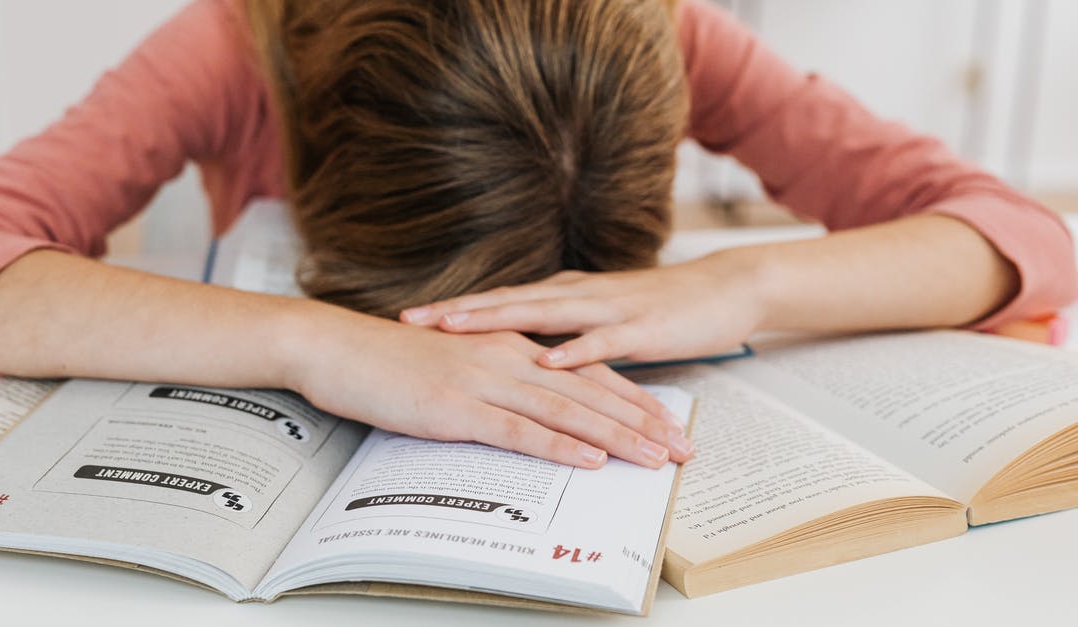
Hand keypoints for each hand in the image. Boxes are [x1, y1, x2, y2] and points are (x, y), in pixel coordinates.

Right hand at [287, 303, 692, 468]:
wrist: (338, 347)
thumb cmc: (390, 360)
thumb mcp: (455, 365)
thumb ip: (494, 381)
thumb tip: (524, 408)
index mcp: (510, 346)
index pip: (585, 373)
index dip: (631, 399)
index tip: (666, 422)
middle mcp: (508, 358)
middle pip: (590, 391)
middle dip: (642, 421)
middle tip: (682, 447)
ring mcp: (485, 381)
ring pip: (567, 411)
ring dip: (616, 436)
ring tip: (656, 458)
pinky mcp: (459, 406)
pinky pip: (519, 429)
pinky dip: (559, 446)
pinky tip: (590, 460)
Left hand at [398, 254, 764, 369]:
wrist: (726, 289)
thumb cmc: (660, 308)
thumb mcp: (599, 317)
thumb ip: (561, 329)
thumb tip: (520, 351)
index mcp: (565, 294)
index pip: (499, 301)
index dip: (454, 309)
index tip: (409, 318)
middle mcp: (578, 295)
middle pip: (506, 302)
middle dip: (457, 312)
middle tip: (411, 319)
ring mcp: (608, 309)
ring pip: (543, 313)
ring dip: (497, 319)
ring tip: (456, 327)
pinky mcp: (642, 328)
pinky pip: (603, 340)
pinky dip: (574, 349)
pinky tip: (547, 358)